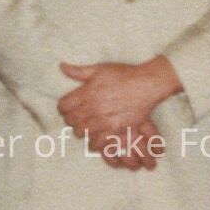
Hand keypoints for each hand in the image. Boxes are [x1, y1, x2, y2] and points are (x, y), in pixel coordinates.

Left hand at [60, 58, 178, 161]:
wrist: (147, 84)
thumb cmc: (124, 75)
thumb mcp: (100, 69)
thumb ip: (79, 71)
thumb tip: (62, 66)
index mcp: (87, 92)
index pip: (64, 106)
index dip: (63, 108)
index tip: (68, 108)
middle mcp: (93, 107)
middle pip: (71, 121)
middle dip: (71, 120)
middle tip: (78, 118)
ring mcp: (104, 120)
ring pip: (82, 133)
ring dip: (82, 130)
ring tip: (88, 127)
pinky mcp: (116, 129)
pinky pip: (98, 142)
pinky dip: (95, 141)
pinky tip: (98, 136)